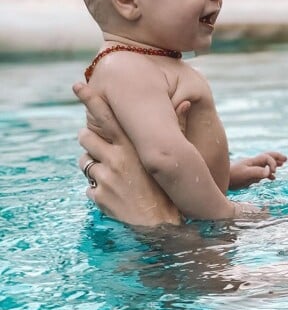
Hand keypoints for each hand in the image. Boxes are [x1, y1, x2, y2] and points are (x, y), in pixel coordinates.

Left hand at [74, 82, 188, 226]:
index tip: (77, 85)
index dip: (89, 98)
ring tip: (112, 173)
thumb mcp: (172, 156)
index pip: (105, 115)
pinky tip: (117, 194)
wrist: (162, 224)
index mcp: (131, 145)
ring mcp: (105, 178)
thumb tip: (188, 101)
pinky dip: (99, 188)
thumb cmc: (170, 187)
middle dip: (89, 138)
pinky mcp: (98, 196)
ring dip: (94, 164)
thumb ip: (179, 126)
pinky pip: (90, 186)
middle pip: (86, 136)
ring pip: (84, 161)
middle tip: (100, 144)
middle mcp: (115, 158)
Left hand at [228, 151, 286, 190]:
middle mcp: (253, 163)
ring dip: (274, 164)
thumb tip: (270, 172)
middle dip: (277, 157)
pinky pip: (261, 172)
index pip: (266, 157)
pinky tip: (272, 178)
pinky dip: (268, 174)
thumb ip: (257, 172)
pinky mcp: (248, 176)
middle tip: (286, 159)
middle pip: (267, 157)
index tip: (274, 172)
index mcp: (253, 161)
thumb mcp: (245, 174)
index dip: (273, 163)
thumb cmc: (232, 176)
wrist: (220, 180)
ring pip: (265, 164)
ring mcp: (251, 169)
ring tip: (283, 165)